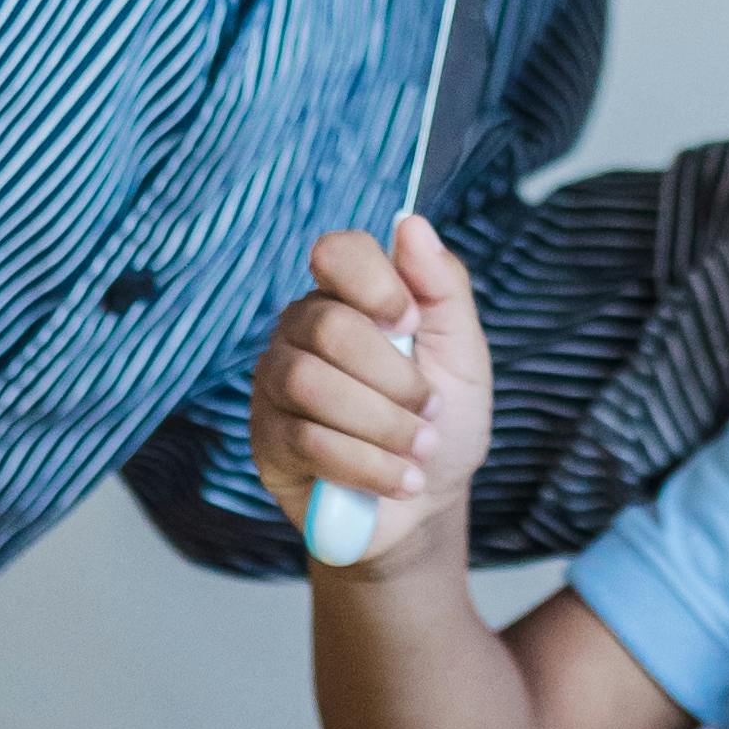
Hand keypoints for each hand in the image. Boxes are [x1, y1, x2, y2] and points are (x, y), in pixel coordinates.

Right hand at [250, 214, 493, 565]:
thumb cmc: (443, 420)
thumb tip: (410, 224)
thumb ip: (442, 286)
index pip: (337, 253)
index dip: (375, 284)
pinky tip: (399, 479)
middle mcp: (301, 331)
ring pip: (311, 384)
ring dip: (382, 424)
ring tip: (419, 449)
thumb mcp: (462, 352)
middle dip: (394, 377)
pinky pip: (306, 441)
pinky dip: (367, 464)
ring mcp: (276, 385)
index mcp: (349, 297)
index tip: (411, 323)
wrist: (424, 503)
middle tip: (430, 409)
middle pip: (329, 327)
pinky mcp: (266, 441)